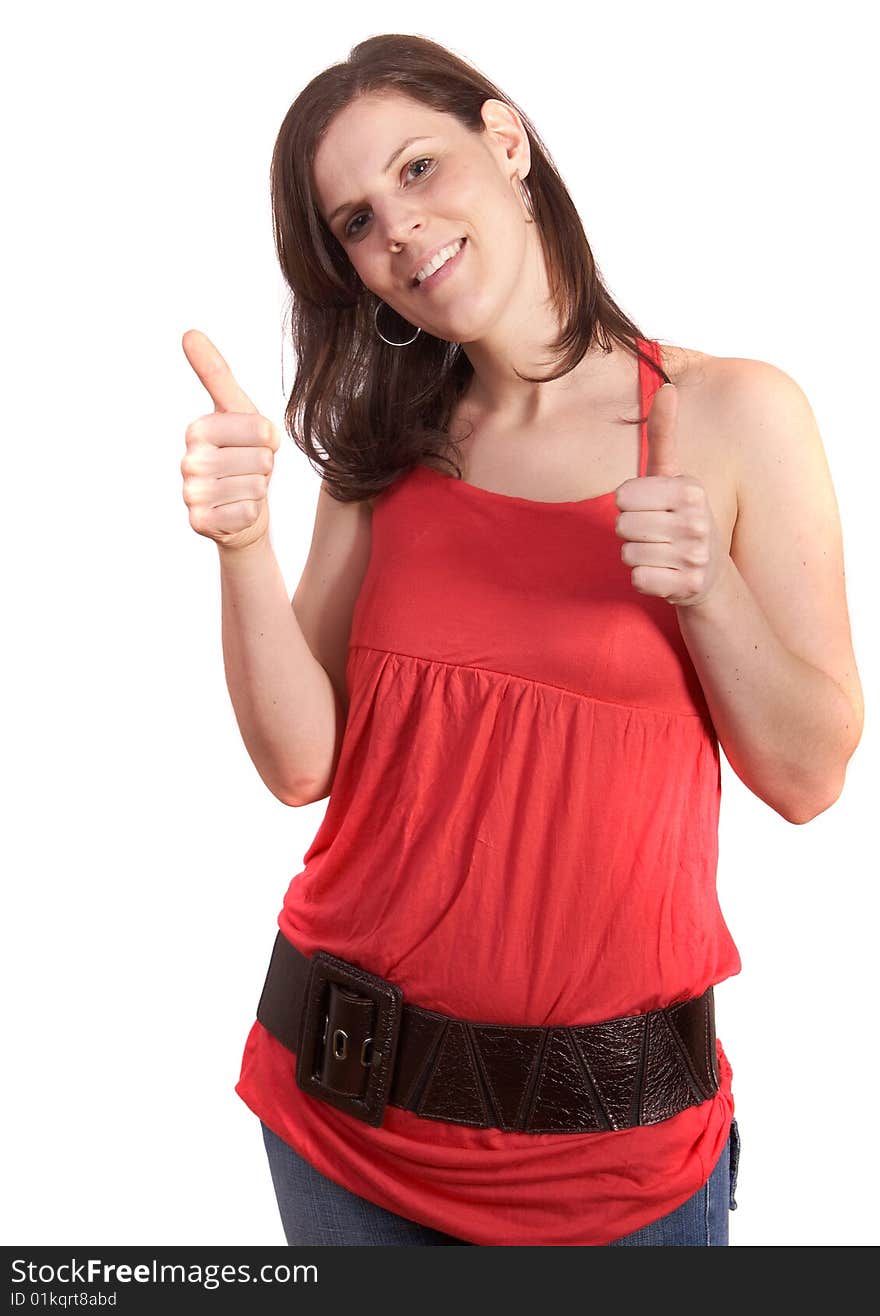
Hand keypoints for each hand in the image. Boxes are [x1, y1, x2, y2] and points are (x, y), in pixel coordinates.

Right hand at [180, 329, 280, 551]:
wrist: (238, 512)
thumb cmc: (242, 456)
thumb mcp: (237, 411)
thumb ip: (216, 374)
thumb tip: (188, 332)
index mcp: (197, 429)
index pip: (260, 429)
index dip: (270, 440)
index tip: (257, 444)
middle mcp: (188, 460)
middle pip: (261, 460)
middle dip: (264, 468)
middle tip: (249, 471)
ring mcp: (191, 494)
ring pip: (256, 487)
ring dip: (259, 490)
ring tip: (243, 489)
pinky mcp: (199, 522)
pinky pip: (248, 513)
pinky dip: (251, 513)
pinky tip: (237, 510)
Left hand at [613, 382, 727, 607]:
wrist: (710, 574)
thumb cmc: (680, 518)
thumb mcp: (673, 476)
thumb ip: (664, 435)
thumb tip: (666, 386)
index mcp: (691, 489)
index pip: (622, 496)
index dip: (628, 505)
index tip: (652, 508)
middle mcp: (697, 522)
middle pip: (622, 525)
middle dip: (631, 532)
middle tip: (657, 534)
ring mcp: (695, 556)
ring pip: (627, 553)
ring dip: (638, 556)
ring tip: (661, 553)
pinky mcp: (687, 586)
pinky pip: (638, 579)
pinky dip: (644, 579)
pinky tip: (664, 574)